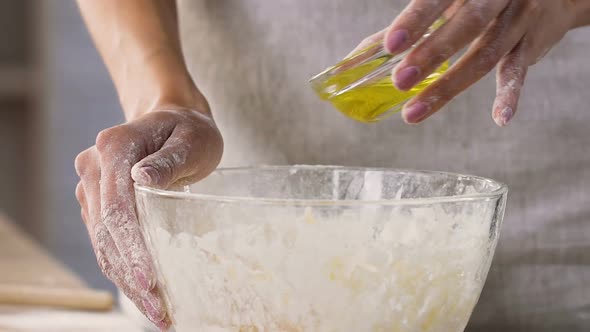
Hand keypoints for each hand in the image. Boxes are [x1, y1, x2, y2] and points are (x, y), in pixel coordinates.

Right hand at [74, 105, 222, 329]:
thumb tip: (143, 180)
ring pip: (102, 241)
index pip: (117, 207)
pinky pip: (105, 240)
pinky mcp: (98, 202)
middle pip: (106, 230)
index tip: (149, 281)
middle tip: (158, 309)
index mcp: (115, 148)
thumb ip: (170, 159)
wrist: (172, 121)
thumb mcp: (193, 139)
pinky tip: (141, 291)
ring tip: (155, 311)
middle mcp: (94, 167)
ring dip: (124, 279)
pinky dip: (122, 267)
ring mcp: (92, 186)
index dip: (132, 248)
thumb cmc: (189, 131)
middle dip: (130, 274)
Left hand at [353, 0, 584, 125]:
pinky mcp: (532, 43)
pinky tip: (500, 118)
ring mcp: (519, 19)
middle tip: (401, 81)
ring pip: (486, 54)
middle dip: (432, 54)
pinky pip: (520, 71)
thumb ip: (415, 22)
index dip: (415, 20)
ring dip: (449, 86)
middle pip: (467, 25)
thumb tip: (367, 51)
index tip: (390, 46)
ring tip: (414, 112)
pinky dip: (510, 95)